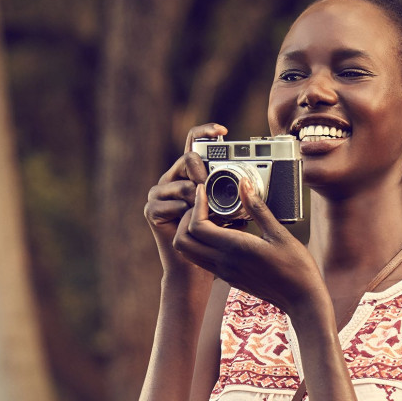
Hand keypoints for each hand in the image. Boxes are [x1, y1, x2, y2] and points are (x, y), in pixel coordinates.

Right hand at [144, 122, 243, 279]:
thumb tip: (250, 185)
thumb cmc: (215, 240)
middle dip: (203, 172)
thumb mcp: (228, 212)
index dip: (206, 133)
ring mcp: (158, 195)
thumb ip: (233, 196)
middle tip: (214, 187)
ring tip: (208, 214)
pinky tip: (191, 222)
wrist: (195, 269)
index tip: (223, 131)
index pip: (193, 143)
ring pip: (182, 185)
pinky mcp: (152, 211)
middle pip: (187, 160)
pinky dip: (185, 214)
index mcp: (189, 175)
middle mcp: (171, 180)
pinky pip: (171, 205)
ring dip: (198, 200)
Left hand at [171, 174, 327, 317]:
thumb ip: (257, 208)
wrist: (302, 300)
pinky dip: (205, 243)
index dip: (196, 206)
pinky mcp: (230, 278)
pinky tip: (227, 231)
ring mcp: (225, 273)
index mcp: (235, 249)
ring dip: (193, 233)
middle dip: (186, 219)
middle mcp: (225, 263)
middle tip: (202, 205)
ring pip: (190, 253)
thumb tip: (244, 184)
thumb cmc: (296, 267)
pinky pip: (205, 260)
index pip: (196, 227)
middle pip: (183, 242)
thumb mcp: (279, 233)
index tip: (205, 191)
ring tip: (212, 217)